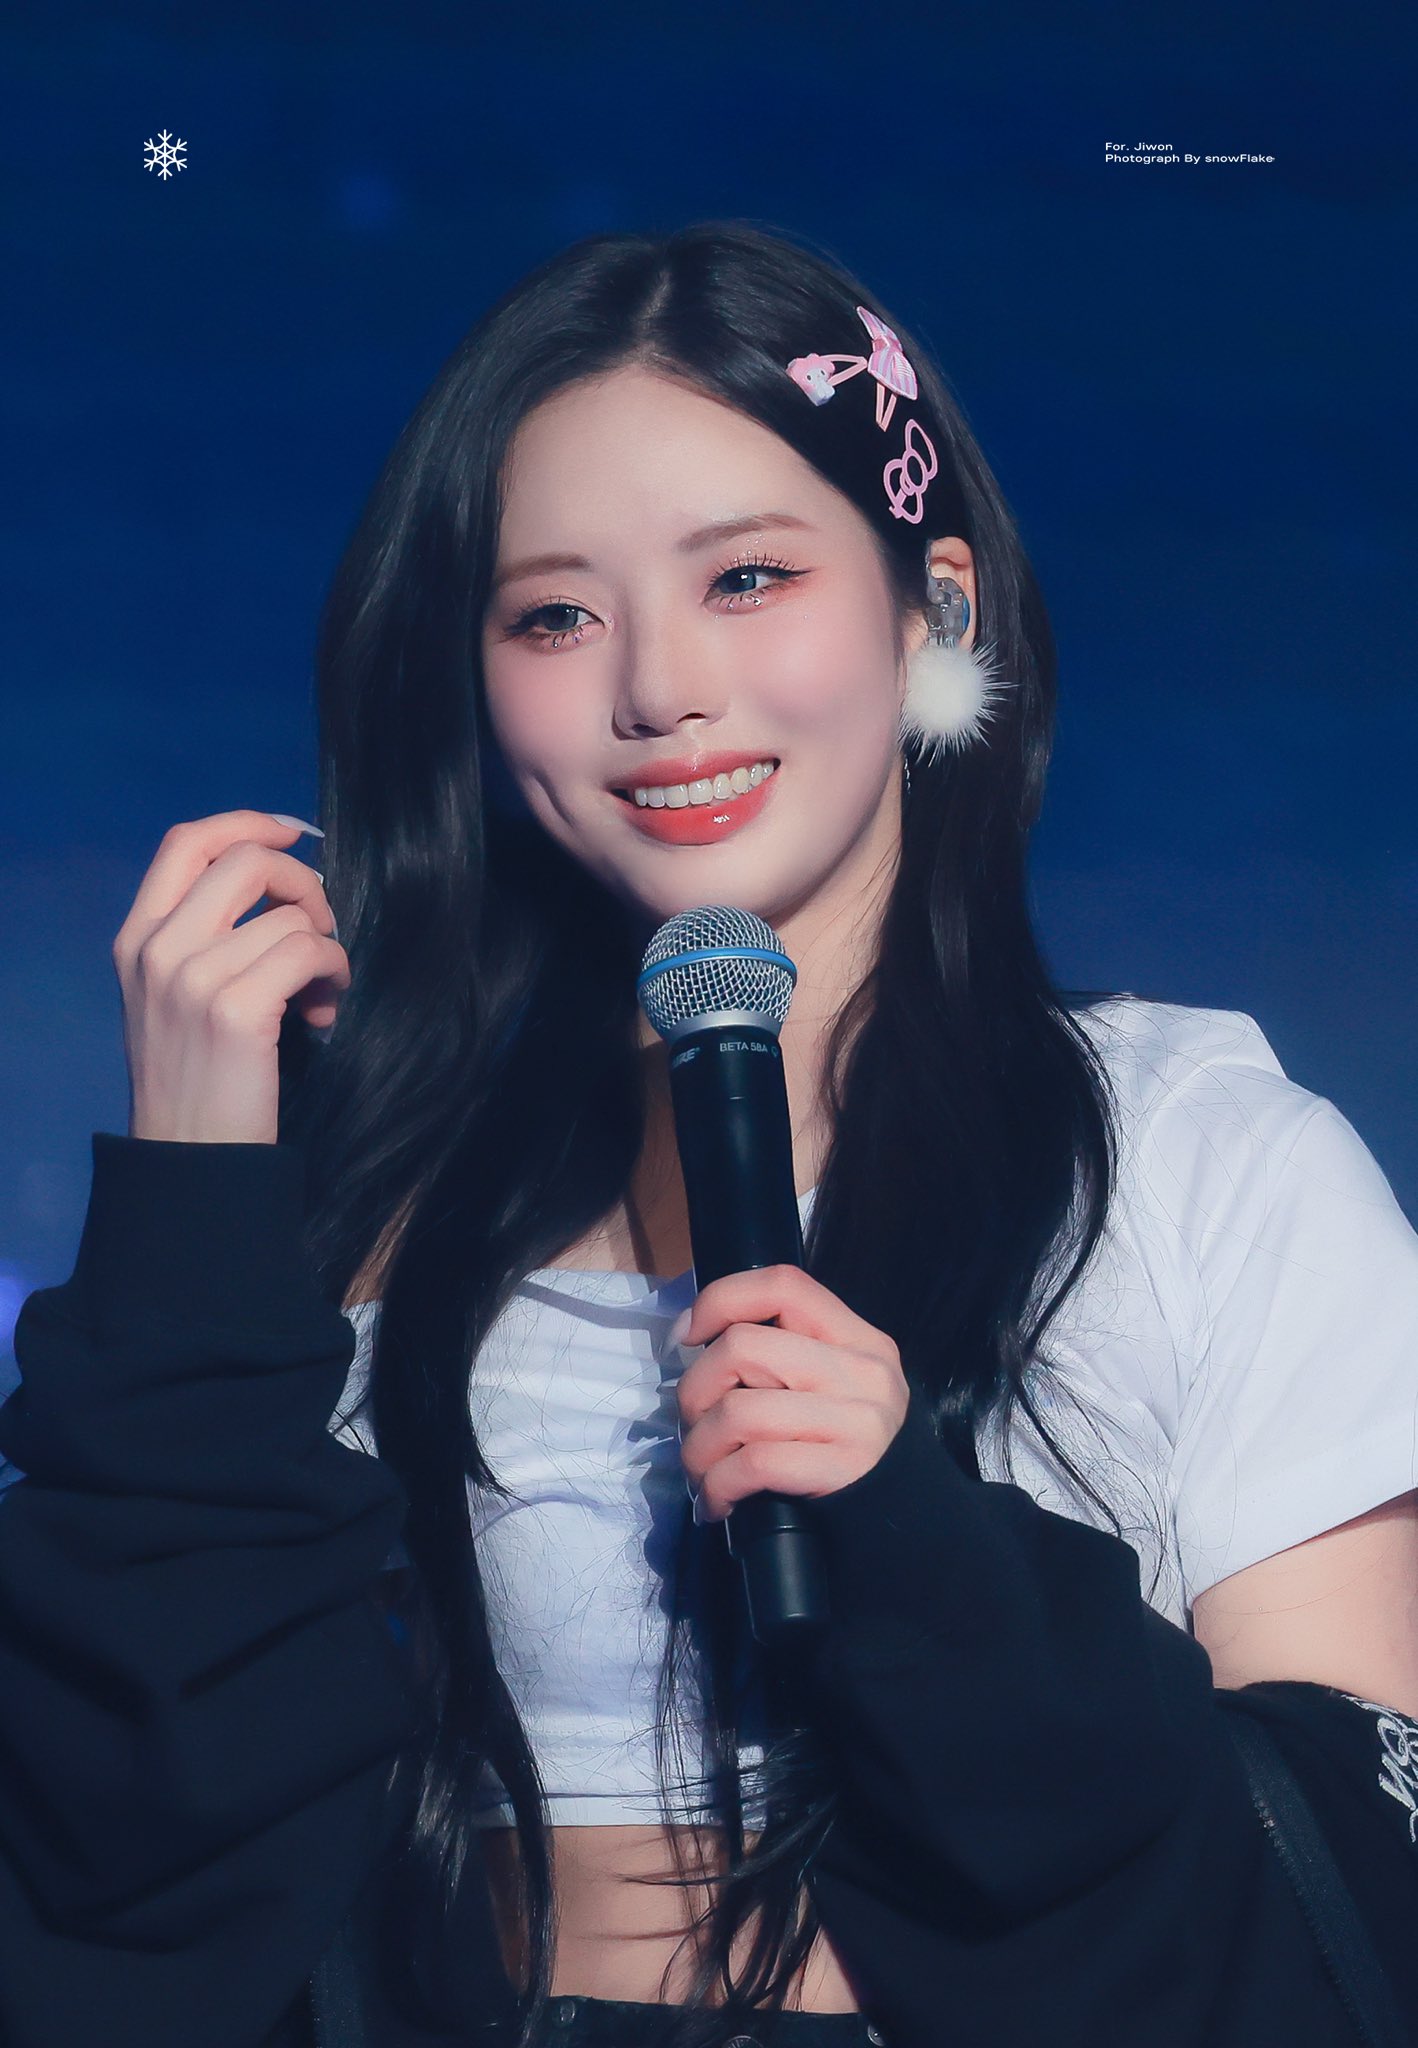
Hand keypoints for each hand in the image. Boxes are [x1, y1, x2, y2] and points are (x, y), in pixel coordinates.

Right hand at [113, 810, 346, 1145]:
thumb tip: (271, 883)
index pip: (186, 843)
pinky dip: (333, 972)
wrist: (188, 1157)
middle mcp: (158, 949)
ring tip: (320, 989)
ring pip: (288, 914)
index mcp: (137, 939)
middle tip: (319, 929)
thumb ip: (199, 937)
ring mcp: (193, 978)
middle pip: (246, 860)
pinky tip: (322, 1010)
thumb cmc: (194, 1077)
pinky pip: (309, 951)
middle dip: (302, 883)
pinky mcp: (235, 1009)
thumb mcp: (169, 996)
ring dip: (325, 944)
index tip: (293, 835)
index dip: (246, 823)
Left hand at [674, 1265, 910, 1523]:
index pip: (782, 1285)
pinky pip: (753, 1464)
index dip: (722, 1300)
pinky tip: (716, 1502)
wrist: (901, 1514)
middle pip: (742, 1347)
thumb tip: (693, 1338)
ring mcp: (858, 1420)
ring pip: (738, 1412)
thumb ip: (785, 1352)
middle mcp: (862, 1370)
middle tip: (693, 1424)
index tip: (688, 1335)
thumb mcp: (833, 1382)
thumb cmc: (845, 1442)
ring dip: (698, 1449)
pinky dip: (718, 1486)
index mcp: (855, 1337)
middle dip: (694, 1390)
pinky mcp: (844, 1471)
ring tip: (699, 1471)